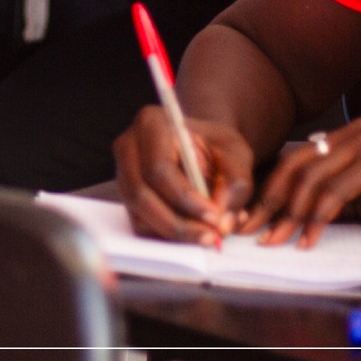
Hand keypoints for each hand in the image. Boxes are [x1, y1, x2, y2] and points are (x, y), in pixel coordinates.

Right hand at [114, 105, 248, 245]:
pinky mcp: (127, 196)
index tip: (214, 217)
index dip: (186, 199)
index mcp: (152, 124)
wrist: (205, 149)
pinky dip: (167, 235)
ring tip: (206, 236)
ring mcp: (123, 173)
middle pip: (141, 195)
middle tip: (210, 236)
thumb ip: (236, 183)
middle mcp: (128, 147)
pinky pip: (140, 224)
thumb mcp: (237, 154)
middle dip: (178, 223)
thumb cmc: (218, 147)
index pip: (159, 168)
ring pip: (138, 214)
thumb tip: (223, 221)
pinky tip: (192, 232)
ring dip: (173, 232)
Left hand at [240, 119, 360, 246]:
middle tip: (252, 231)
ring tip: (277, 241)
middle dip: (270, 202)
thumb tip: (293, 217)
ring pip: (311, 179)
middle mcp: (354, 132)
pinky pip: (336, 191)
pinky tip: (309, 239)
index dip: (271, 190)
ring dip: (290, 214)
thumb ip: (334, 199)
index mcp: (348, 136)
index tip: (252, 218)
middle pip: (296, 166)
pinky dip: (318, 217)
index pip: (297, 160)